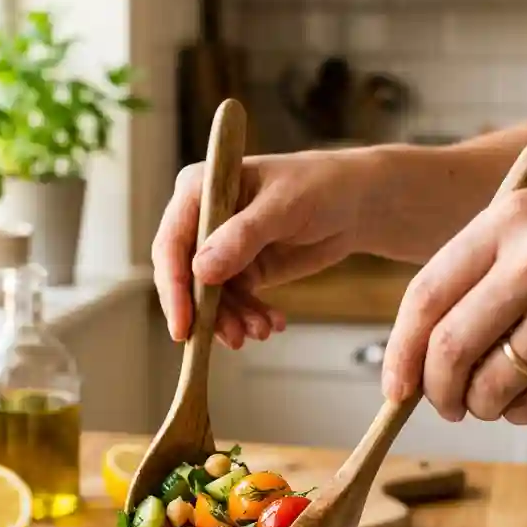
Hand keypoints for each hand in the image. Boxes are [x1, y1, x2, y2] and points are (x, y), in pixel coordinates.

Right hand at [152, 150, 358, 347]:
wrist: (355, 202)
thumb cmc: (320, 186)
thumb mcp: (284, 207)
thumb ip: (242, 237)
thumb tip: (202, 271)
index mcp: (198, 189)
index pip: (172, 243)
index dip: (174, 286)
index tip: (183, 325)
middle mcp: (201, 219)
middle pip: (184, 276)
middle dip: (207, 311)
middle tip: (233, 339)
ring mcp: (219, 246)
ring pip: (210, 295)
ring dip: (232, 319)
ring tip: (261, 331)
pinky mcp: (240, 268)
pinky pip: (234, 301)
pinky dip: (250, 316)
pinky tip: (272, 324)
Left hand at [382, 190, 526, 423]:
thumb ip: (475, 276)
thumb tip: (412, 357)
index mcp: (512, 220)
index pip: (427, 294)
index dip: (401, 350)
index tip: (395, 386)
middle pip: (449, 347)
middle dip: (437, 390)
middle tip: (446, 404)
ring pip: (488, 386)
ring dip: (482, 404)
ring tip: (498, 394)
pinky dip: (521, 410)